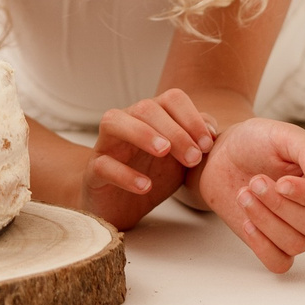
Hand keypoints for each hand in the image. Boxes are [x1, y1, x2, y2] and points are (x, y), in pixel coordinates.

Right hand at [82, 89, 219, 229]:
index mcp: (151, 116)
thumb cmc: (152, 174)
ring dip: (142, 133)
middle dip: (175, 130)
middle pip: (146, 107)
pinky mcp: (93, 171)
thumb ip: (196, 140)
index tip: (207, 145)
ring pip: (114, 122)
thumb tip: (211, 128)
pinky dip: (124, 174)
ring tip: (164, 152)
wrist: (120, 205)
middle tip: (193, 157)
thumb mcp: (181, 158)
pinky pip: (102, 164)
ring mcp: (106, 145)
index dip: (192, 117)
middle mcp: (126, 122)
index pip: (171, 98)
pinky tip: (145, 186)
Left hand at [193, 118, 304, 272]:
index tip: (281, 182)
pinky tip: (246, 222)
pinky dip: (262, 246)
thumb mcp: (282, 135)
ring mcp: (300, 230)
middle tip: (255, 181)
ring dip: (265, 220)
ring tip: (244, 194)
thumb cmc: (257, 142)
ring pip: (296, 243)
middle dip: (280, 205)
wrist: (225, 157)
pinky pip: (279, 262)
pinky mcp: (275, 244)